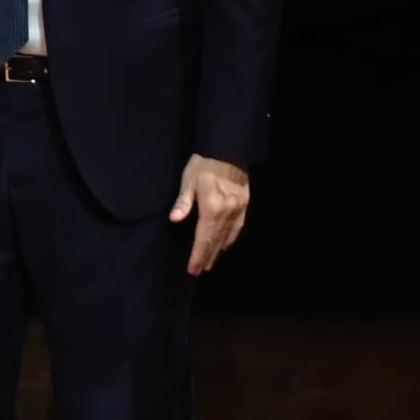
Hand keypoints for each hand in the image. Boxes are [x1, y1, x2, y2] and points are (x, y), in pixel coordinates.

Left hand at [171, 153, 251, 275]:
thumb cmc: (204, 164)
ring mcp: (238, 209)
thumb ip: (183, 202)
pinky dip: (231, 238)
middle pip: (216, 241)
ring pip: (228, 236)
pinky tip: (226, 244)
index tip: (193, 269)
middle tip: (200, 270)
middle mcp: (227, 212)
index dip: (197, 255)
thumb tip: (175, 219)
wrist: (228, 149)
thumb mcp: (188, 180)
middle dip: (207, 257)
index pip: (203, 238)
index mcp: (211, 208)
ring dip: (218, 251)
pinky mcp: (244, 204)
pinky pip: (238, 226)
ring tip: (211, 262)